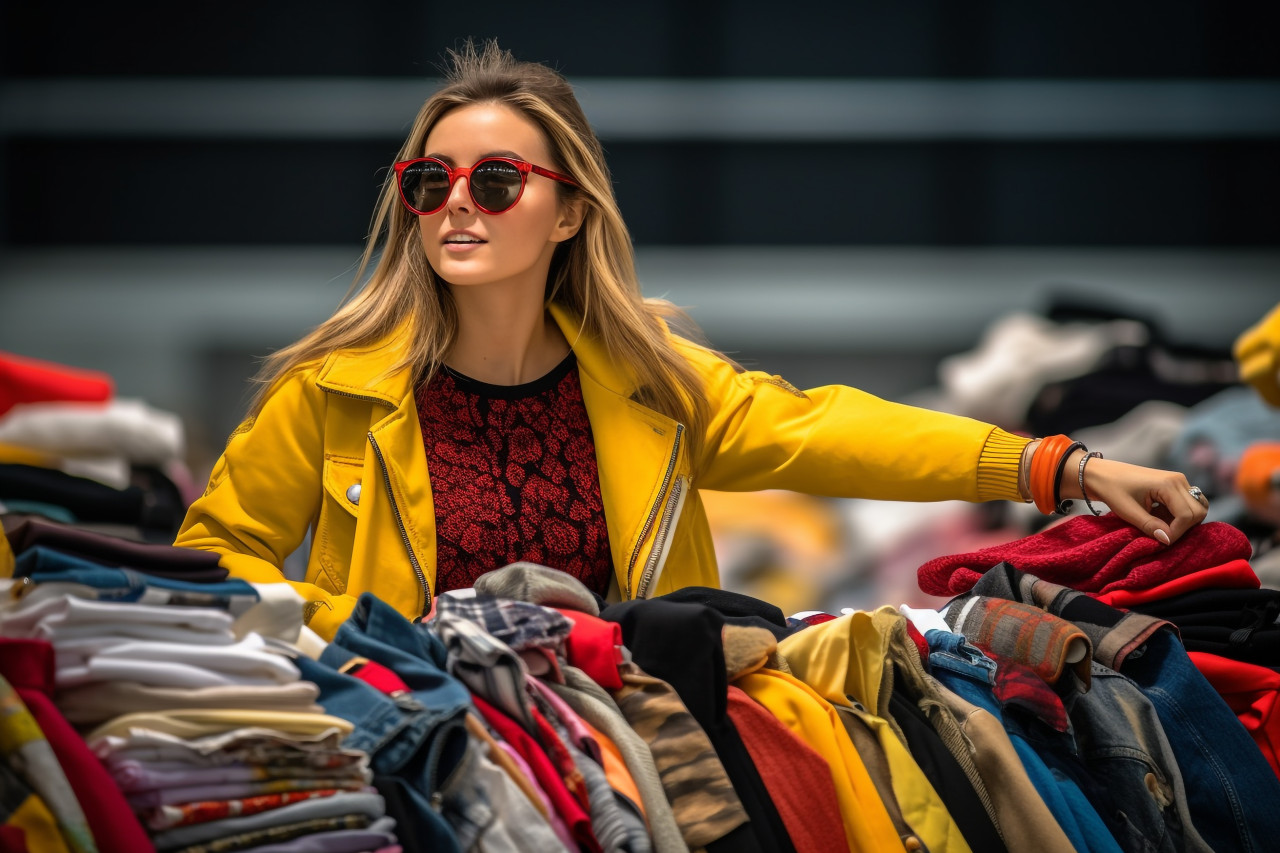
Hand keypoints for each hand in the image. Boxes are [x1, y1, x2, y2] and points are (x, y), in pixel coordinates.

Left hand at [1060, 449, 1208, 544]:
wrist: (1103, 474)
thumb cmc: (1112, 490)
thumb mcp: (1128, 511)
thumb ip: (1149, 526)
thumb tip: (1167, 540)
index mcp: (1169, 483)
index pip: (1187, 515)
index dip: (1176, 532)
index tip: (1160, 540)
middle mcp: (1179, 480)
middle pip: (1198, 512)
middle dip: (1183, 527)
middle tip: (1161, 533)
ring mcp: (1179, 481)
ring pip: (1196, 509)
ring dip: (1183, 522)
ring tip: (1160, 524)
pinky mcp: (1176, 485)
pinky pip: (1188, 505)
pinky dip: (1179, 516)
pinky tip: (1159, 517)